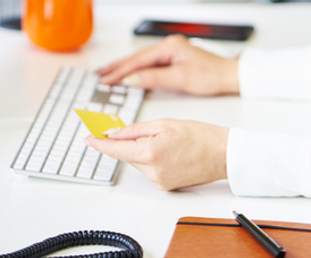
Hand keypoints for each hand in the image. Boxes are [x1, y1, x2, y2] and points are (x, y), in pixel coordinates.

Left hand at [86, 119, 228, 190]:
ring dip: (141, 149)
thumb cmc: (199, 135)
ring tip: (162, 138)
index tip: (88, 137)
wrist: (222, 154)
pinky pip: (149, 169)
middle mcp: (152, 171)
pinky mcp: (165, 186)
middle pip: (126, 155)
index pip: (115, 149)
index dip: (99, 143)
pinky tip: (167, 149)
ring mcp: (158, 181)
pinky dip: (151, 158)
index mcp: (150, 152)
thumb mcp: (164, 123)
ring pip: (138, 161)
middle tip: (127, 128)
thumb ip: (136, 129)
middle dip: (125, 142)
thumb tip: (114, 133)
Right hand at [97, 35, 239, 95]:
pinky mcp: (172, 59)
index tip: (106, 80)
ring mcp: (170, 51)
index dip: (120, 71)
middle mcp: (168, 45)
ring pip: (141, 60)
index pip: (139, 60)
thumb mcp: (181, 79)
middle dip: (117, 66)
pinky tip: (127, 75)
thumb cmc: (210, 75)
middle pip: (136, 57)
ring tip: (106, 74)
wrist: (229, 75)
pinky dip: (136, 70)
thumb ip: (154, 78)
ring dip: (124, 68)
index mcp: (169, 46)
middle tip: (99, 75)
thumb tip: (131, 80)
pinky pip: (149, 64)